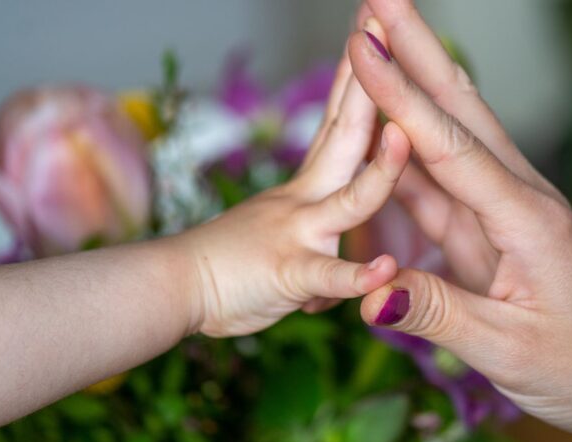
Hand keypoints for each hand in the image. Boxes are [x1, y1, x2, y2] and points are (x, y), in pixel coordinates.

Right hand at [178, 31, 410, 336]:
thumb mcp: (272, 237)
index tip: (370, 34)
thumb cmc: (223, 266)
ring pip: (351, 201)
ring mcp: (299, 233)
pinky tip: (385, 268)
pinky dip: (356, 275)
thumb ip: (311, 241)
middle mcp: (306, 198)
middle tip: (380, 22)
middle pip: (346, 134)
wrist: (167, 286)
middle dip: (368, 81)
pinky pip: (327, 275)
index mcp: (307, 187)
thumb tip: (330, 262)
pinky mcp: (289, 275)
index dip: (357, 79)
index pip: (338, 123)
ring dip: (381, 170)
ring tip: (404, 136)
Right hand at [350, 0, 571, 441]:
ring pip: (448, 140)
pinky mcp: (490, 236)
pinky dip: (408, 152)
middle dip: (416, 52)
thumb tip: (368, 296)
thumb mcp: (511, 350)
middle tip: (379, 1)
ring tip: (377, 45)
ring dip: (411, 89)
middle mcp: (517, 202)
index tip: (363, 50)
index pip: (450, 147)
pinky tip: (387, 128)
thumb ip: (439, 315)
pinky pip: (441, 187)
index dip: (401, 98)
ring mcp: (502, 215)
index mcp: (527, 220)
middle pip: (458, 114)